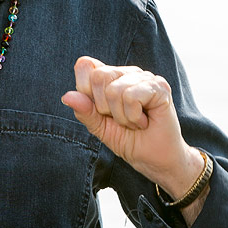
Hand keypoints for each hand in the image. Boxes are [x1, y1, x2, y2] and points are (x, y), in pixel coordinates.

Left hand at [61, 56, 206, 218]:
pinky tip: (144, 121)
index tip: (102, 111)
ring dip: (122, 117)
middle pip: (98, 76)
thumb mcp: (100, 128)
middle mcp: (127, 73)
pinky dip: (133, 116)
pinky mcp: (160, 87)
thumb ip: (85, 111)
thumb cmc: (131, 141)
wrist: (155, 161)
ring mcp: (145, 77)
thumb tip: (67, 96)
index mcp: (111, 78)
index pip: (85, 66)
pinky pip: (131, 96)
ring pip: (115, 90)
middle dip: (105, 108)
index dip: (86, 91)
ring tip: (135, 122)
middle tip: (121, 120)